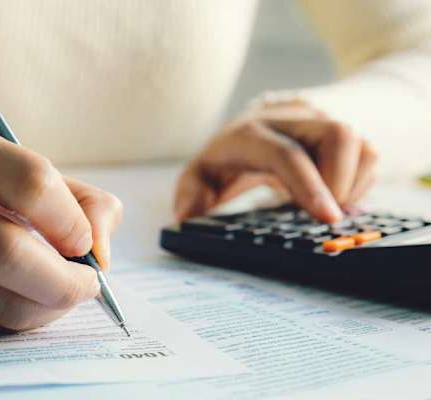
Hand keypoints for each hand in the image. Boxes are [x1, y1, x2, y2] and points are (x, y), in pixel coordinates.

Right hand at [0, 126, 122, 330]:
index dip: (73, 222)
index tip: (85, 242)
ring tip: (65, 291)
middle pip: (8, 254)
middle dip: (66, 281)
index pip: (33, 185)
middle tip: (88, 283)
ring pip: (1, 302)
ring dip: (52, 306)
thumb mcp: (23, 169)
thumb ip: (83, 201)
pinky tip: (33, 298)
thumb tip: (103, 255)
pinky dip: (26, 316)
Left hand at [175, 102, 376, 221]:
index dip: (309, 185)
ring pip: (360, 143)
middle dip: (340, 181)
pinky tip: (335, 196)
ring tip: (326, 206)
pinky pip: (369, 153)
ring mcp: (318, 121)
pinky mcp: (339, 130)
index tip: (327, 218)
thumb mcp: (201, 175)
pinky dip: (360, 181)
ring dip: (352, 183)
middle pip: (337, 135)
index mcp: (250, 133)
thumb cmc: (227, 158)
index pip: (286, 153)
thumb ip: (191, 193)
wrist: (254, 128)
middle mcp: (289, 120)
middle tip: (325, 215)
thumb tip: (186, 216)